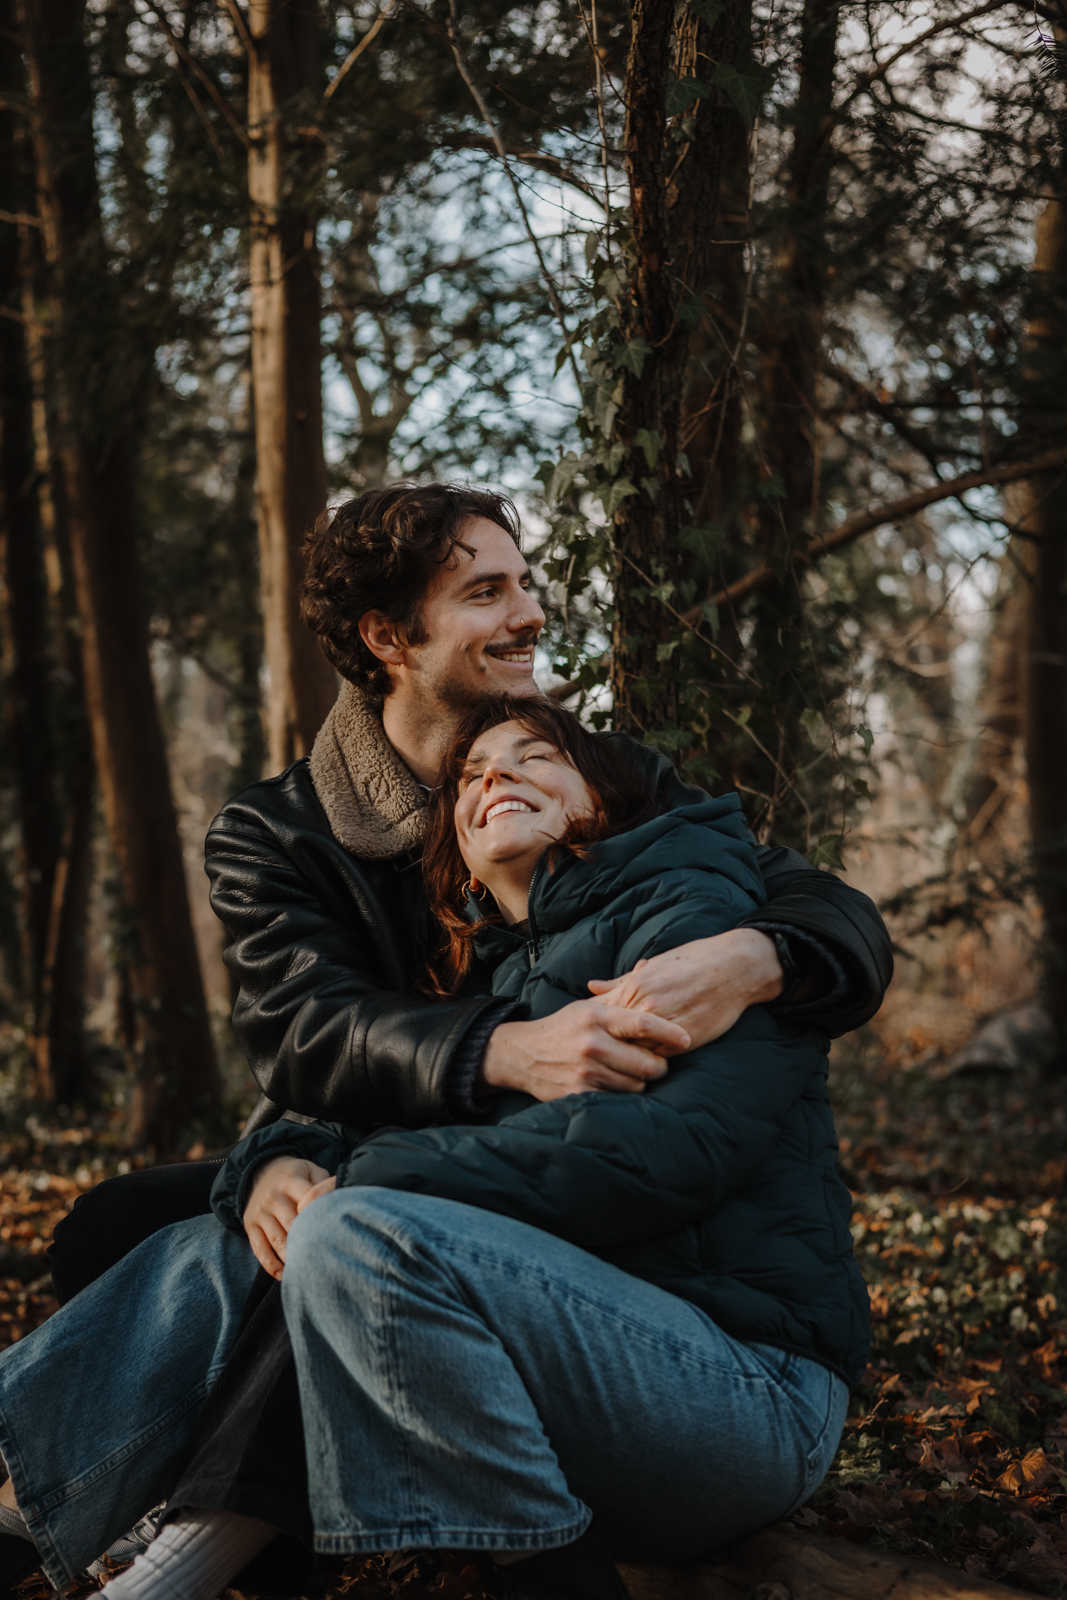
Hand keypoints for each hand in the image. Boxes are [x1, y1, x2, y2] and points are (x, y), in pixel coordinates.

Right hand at [244, 1156, 331, 1279]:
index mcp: (291, 1181)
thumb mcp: (310, 1170)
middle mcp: (273, 1197)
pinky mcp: (250, 1226)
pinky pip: (259, 1249)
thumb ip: (325, 1184)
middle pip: (292, 1225)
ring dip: (292, 1258)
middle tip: (325, 1259)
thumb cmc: (295, 1175)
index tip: (334, 1233)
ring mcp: (260, 1213)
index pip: (308, 1201)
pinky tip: (283, 1275)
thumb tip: (341, 1200)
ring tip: (307, 1271)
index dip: (320, 1217)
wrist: (261, 1170)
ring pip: (277, 1240)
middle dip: (308, 1242)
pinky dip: (271, 1265)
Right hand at [478, 1000, 690, 1101]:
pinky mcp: (580, 1092)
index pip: (643, 1024)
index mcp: (597, 1017)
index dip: (670, 1032)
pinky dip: (621, 1093)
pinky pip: (617, 1098)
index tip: (686, 1039)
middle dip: (658, 1065)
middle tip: (658, 1063)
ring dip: (640, 1081)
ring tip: (633, 1072)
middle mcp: (593, 1044)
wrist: (523, 1054)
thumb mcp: (587, 1006)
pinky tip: (614, 1083)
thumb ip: (619, 994)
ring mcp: (586, 1071)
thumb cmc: (564, 1027)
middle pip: (647, 1063)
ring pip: (636, 1084)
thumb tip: (647, 966)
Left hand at [586, 928, 782, 1051]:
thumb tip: (591, 987)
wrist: (733, 968)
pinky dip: (647, 1063)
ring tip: (613, 1065)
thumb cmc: (692, 961)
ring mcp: (665, 1024)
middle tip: (591, 1057)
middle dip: (603, 1046)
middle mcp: (646, 1005)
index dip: (591, 1026)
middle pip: (612, 1036)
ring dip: (624, 1058)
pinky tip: (640, 1066)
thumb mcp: (653, 966)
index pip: (601, 1013)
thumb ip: (620, 981)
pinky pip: (657, 1058)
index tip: (583, 1036)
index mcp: (635, 985)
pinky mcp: (684, 1040)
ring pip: (633, 1051)